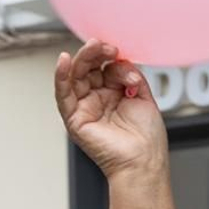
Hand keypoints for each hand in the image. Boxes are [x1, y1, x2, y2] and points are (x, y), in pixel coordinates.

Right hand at [54, 39, 168, 183]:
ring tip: (94, 47)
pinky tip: (62, 61)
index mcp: (114, 94)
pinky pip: (63, 95)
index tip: (118, 50)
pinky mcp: (74, 119)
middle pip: (88, 69)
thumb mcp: (143, 96)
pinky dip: (61, 77)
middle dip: (96, 54)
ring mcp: (85, 108)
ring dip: (83, 58)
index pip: (105, 67)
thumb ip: (130, 75)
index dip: (110, 57)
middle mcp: (98, 100)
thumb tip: (121, 60)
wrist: (144, 162)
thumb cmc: (147, 138)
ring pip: (75, 76)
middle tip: (107, 46)